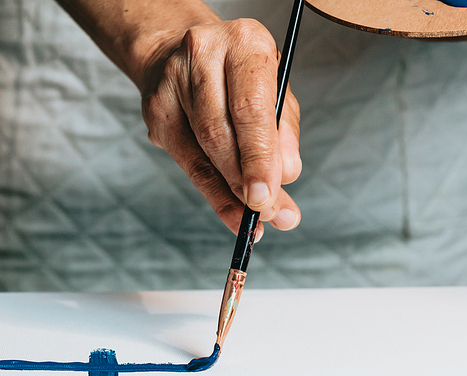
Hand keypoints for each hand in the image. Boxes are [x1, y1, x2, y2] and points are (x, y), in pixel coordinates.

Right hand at [140, 18, 301, 238]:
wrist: (183, 52)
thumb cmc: (240, 77)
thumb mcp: (276, 93)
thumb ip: (284, 134)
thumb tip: (285, 176)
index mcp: (245, 42)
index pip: (251, 110)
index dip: (259, 159)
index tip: (267, 198)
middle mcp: (204, 54)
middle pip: (221, 133)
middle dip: (245, 181)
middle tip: (265, 212)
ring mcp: (173, 82)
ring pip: (203, 151)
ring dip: (231, 192)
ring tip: (253, 216)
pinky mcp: (156, 111)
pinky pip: (187, 163)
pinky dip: (214, 194)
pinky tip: (231, 212)